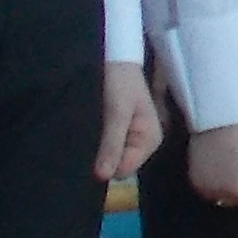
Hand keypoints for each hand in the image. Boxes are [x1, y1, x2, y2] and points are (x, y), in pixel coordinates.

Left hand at [96, 59, 160, 182]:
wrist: (116, 59)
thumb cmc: (121, 83)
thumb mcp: (116, 113)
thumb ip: (111, 145)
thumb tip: (102, 178)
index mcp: (150, 140)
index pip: (125, 170)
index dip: (106, 164)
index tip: (90, 151)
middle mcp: (144, 144)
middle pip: (118, 166)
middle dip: (102, 156)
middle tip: (88, 137)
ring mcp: (133, 139)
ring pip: (112, 157)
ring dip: (98, 149)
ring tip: (88, 132)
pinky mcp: (122, 133)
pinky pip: (109, 147)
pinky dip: (98, 142)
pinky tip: (91, 131)